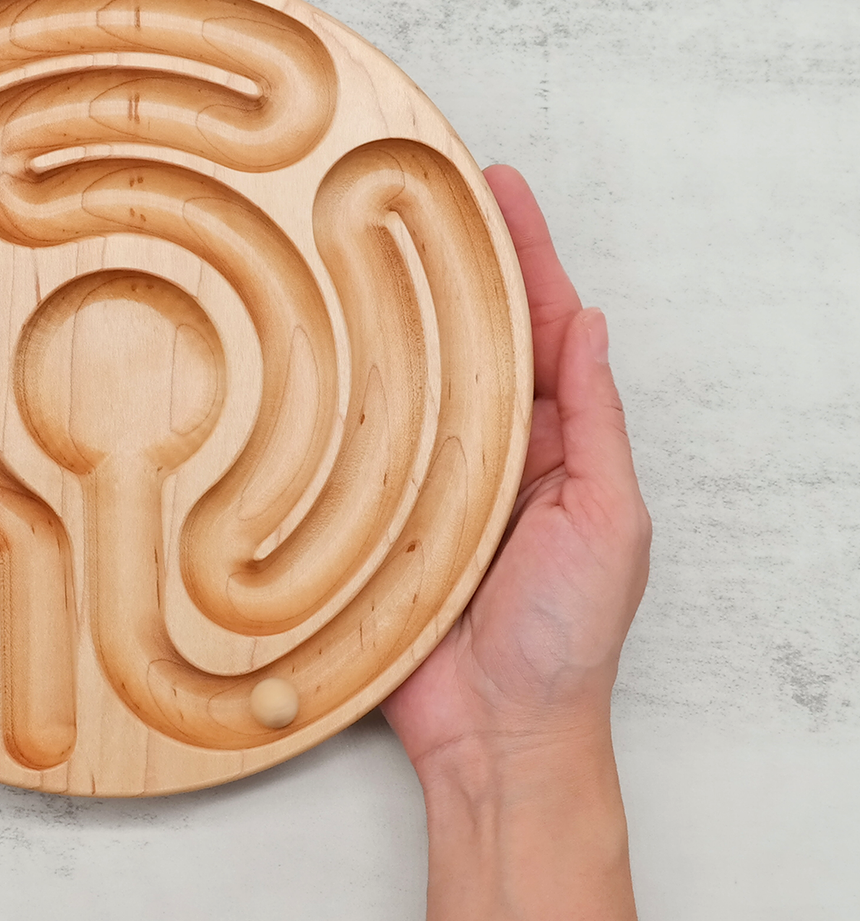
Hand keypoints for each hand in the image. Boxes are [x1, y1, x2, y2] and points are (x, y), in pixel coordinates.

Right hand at [382, 164, 651, 780]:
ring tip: (349, 249)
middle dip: (440, 267)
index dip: (521, 255)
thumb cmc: (566, 638)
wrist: (497, 733)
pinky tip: (309, 357)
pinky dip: (333, 401)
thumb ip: (597, 423)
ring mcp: (424, 482)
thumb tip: (591, 325)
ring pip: (401, 385)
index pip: (537, 328)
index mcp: (555, 444)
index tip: (494, 187)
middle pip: (462, 342)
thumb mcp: (611, 518)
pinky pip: (350, 449)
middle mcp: (486, 452)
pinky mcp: (370, 518)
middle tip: (407, 193)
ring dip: (381, 322)